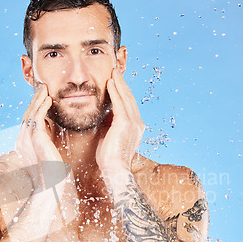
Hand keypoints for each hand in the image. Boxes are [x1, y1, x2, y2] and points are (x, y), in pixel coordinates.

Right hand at [14, 84, 63, 189]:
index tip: (40, 97)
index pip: (27, 120)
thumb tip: (49, 133)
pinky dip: (42, 107)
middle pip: (27, 114)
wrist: (50, 183)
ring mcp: (26, 139)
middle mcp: (21, 140)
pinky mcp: (35, 138)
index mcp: (22, 143)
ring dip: (38, 99)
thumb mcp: (45, 153)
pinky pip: (37, 118)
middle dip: (34, 99)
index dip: (33, 107)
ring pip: (31, 113)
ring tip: (44, 88)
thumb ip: (44, 142)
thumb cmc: (50, 172)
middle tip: (41, 86)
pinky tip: (48, 99)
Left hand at [96, 69, 144, 183]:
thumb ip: (110, 125)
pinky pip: (119, 103)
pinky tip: (110, 83)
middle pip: (130, 98)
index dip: (123, 92)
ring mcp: (133, 123)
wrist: (114, 170)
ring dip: (119, 83)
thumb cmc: (109, 159)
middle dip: (122, 83)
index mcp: (136, 127)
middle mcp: (138, 123)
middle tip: (116, 70)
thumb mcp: (111, 138)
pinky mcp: (125, 124)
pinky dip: (115, 92)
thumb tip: (104, 116)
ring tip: (113, 72)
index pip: (129, 105)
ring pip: (126, 98)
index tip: (117, 81)